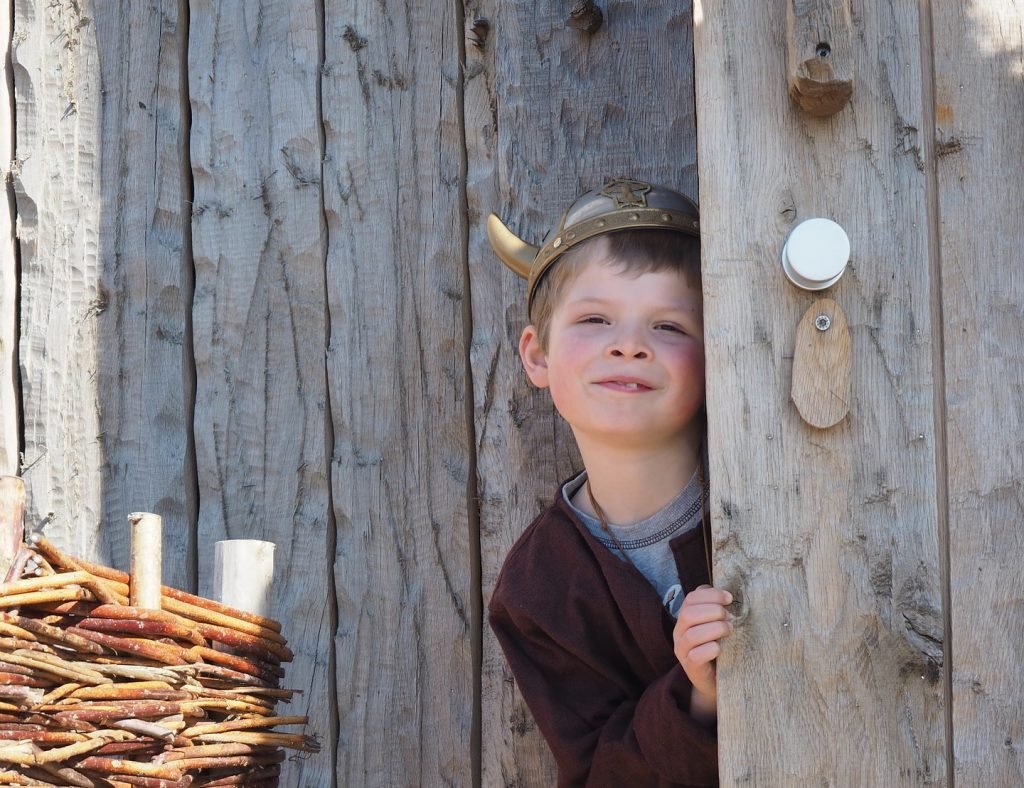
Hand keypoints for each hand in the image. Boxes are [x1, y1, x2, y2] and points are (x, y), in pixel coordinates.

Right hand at [672, 585, 732, 723]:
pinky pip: (695, 656)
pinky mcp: (690, 667)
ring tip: (729, 630)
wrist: (714, 681)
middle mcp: (679, 632)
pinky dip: (710, 649)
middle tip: (729, 617)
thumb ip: (715, 608)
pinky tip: (720, 648)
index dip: (711, 595)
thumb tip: (727, 595)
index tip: (729, 598)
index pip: (691, 598)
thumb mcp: (715, 624)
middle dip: (713, 611)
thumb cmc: (717, 647)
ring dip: (715, 629)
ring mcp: (682, 650)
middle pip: (689, 614)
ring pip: (692, 634)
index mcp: (684, 617)